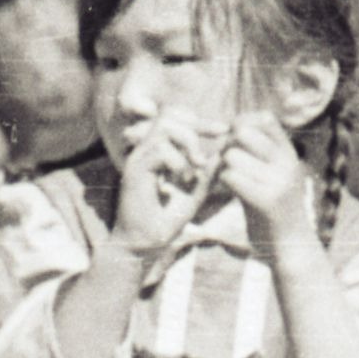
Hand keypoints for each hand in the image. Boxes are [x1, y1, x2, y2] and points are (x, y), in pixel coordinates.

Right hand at [110, 118, 216, 253]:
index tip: (223, 130)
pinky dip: (177, 161)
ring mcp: (139, 158)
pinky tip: (181, 179)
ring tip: (193, 168)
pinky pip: (158, 149)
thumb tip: (224, 151)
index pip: (178, 118)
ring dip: (186, 143)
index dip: (202, 121)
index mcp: (159, 150)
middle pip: (170, 113)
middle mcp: (146, 149)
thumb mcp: (195, 191)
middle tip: (202, 156)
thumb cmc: (166, 218)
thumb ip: (207, 171)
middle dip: (195, 127)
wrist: (143, 244)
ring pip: (164, 126)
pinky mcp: (134, 171)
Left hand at [219, 109, 316, 251]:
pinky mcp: (266, 201)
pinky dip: (222, 182)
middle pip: (244, 132)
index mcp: (290, 155)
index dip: (243, 123)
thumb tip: (235, 127)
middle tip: (225, 161)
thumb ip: (261, 154)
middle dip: (227, 144)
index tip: (234, 141)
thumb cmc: (275, 211)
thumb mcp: (275, 176)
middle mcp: (287, 165)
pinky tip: (227, 191)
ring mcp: (278, 182)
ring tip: (226, 178)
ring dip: (222, 166)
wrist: (292, 248)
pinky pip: (230, 177)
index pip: (265, 119)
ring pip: (233, 156)